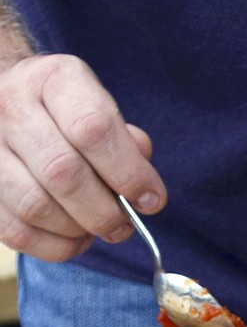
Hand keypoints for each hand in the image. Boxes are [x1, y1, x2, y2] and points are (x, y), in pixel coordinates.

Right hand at [0, 53, 165, 260]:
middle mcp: (12, 107)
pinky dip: (53, 247)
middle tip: (124, 225)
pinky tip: (75, 240)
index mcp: (53, 80)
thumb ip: (126, 143)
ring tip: (98, 229)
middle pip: (62, 173)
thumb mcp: (100, 106)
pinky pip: (15, 231)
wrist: (9, 100)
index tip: (152, 200)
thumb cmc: (68, 111)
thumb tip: (144, 192)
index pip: (93, 129)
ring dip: (77, 230)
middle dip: (104, 211)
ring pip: (35, 206)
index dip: (129, 173)